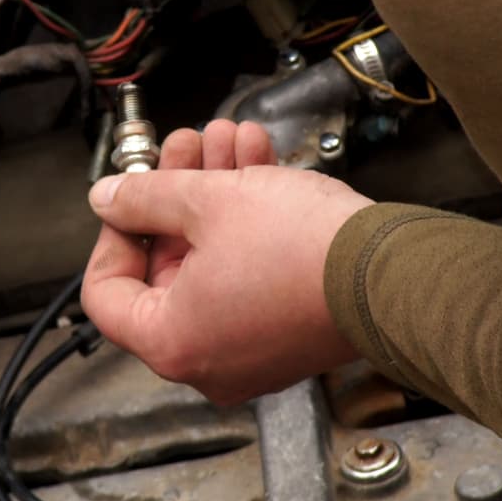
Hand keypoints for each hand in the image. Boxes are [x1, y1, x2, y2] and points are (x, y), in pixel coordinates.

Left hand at [82, 120, 371, 404]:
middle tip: (187, 147)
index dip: (114, 232)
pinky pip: (248, 274)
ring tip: (229, 139)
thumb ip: (145, 197)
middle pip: (166, 267)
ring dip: (218, 194)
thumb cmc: (305, 252)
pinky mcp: (287, 333)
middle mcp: (207, 361)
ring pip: (213, 261)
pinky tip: (258, 163)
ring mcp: (250, 352)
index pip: (107, 293)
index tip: (129, 195)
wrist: (394, 272)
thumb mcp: (208, 201)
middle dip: (178, 194)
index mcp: (172, 344)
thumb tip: (108, 199)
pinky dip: (248, 223)